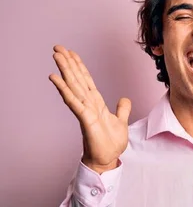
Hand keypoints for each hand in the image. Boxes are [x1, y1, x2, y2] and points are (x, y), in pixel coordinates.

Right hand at [49, 45, 130, 173]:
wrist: (107, 159)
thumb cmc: (111, 143)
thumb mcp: (121, 122)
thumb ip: (122, 109)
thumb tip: (124, 99)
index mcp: (96, 103)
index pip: (86, 80)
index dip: (80, 66)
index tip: (72, 53)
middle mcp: (88, 104)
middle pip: (77, 79)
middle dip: (68, 63)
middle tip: (58, 47)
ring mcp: (84, 110)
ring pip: (73, 86)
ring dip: (65, 70)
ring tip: (56, 55)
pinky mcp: (84, 119)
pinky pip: (73, 101)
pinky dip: (64, 89)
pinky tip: (55, 78)